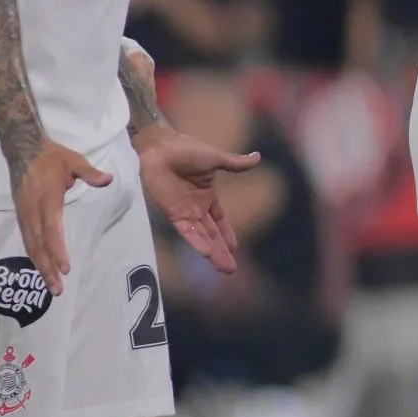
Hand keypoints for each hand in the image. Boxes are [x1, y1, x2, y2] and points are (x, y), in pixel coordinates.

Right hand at [13, 142, 113, 294]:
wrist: (24, 149)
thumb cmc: (52, 157)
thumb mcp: (74, 160)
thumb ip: (90, 173)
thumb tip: (108, 180)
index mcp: (47, 200)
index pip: (52, 230)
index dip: (57, 250)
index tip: (65, 268)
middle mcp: (32, 211)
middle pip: (39, 245)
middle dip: (48, 268)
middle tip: (58, 289)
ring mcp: (24, 213)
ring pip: (31, 245)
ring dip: (40, 266)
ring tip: (51, 285)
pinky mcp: (21, 214)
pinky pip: (27, 239)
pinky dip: (34, 255)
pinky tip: (41, 266)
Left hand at [135, 127, 261, 273]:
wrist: (160, 147)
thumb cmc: (185, 149)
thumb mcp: (216, 158)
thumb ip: (235, 163)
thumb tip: (257, 157)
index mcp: (207, 196)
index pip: (219, 221)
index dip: (226, 234)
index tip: (234, 247)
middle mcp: (196, 208)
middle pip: (211, 235)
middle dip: (222, 252)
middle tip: (230, 269)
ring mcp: (184, 211)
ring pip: (202, 238)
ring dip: (212, 253)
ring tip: (224, 268)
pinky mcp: (172, 212)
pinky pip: (187, 231)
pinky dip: (197, 242)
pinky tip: (207, 253)